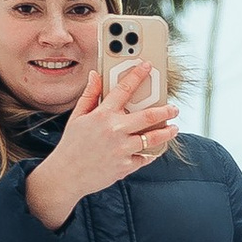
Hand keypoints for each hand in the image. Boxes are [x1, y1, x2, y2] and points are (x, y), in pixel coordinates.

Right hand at [24, 58, 177, 226]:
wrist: (67, 175)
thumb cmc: (72, 145)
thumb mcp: (77, 116)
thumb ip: (90, 95)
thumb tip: (96, 75)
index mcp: (102, 115)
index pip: (124, 89)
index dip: (137, 75)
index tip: (147, 67)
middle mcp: (115, 130)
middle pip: (148, 116)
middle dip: (165, 110)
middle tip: (174, 108)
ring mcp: (122, 149)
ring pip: (152, 138)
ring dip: (167, 132)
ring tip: (173, 128)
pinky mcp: (126, 166)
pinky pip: (145, 158)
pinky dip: (151, 154)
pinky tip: (154, 149)